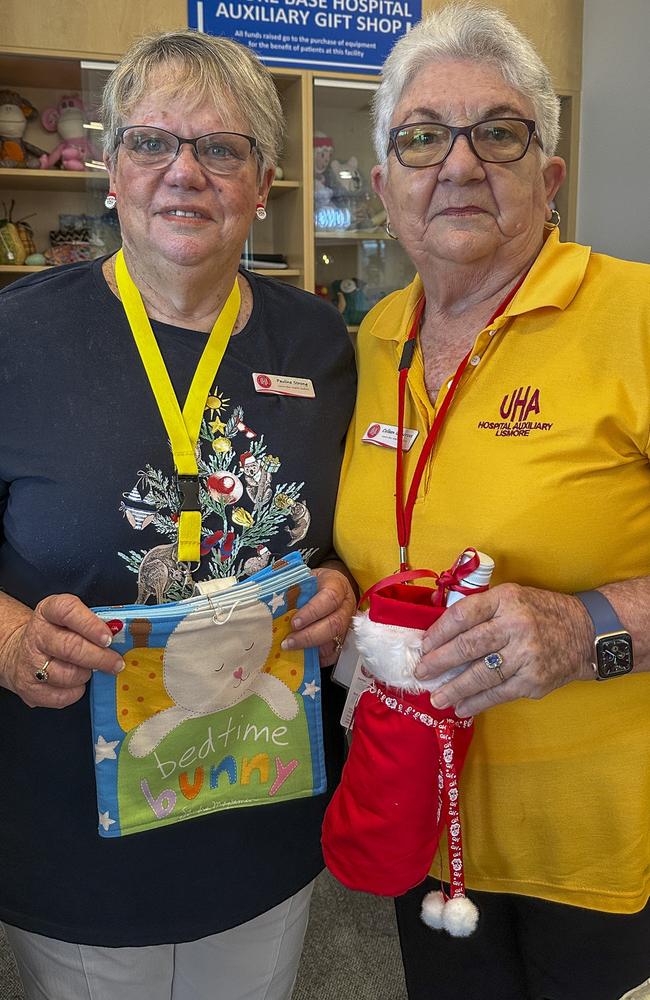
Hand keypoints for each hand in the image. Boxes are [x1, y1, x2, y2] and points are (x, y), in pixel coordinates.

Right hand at [0, 594, 123, 708]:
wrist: (19, 652)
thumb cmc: (56, 634)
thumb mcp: (70, 618)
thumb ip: (93, 622)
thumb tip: (120, 634)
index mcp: (48, 611)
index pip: (68, 611)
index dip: (90, 625)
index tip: (108, 637)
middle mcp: (36, 635)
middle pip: (70, 647)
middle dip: (100, 657)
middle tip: (117, 663)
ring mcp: (30, 664)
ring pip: (68, 675)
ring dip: (86, 675)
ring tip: (90, 670)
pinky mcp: (29, 689)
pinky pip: (61, 696)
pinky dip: (75, 691)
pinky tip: (76, 683)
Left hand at [281, 567, 356, 665]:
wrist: (331, 586)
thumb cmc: (314, 583)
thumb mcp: (305, 577)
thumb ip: (293, 587)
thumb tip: (270, 599)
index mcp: (337, 586)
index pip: (329, 599)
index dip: (312, 612)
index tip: (294, 622)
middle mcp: (345, 607)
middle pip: (334, 624)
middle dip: (309, 636)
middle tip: (288, 641)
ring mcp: (346, 625)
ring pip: (335, 641)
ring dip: (312, 649)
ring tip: (291, 650)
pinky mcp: (343, 639)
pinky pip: (334, 654)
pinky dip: (318, 658)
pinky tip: (301, 657)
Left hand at [414, 583, 593, 716]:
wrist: (584, 632)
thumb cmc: (538, 613)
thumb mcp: (511, 598)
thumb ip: (481, 611)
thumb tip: (441, 636)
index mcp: (505, 600)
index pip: (464, 615)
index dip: (439, 632)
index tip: (424, 646)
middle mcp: (515, 625)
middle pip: (469, 646)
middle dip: (440, 662)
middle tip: (421, 673)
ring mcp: (526, 655)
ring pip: (482, 674)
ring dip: (455, 688)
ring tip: (436, 698)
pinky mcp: (533, 680)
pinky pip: (498, 693)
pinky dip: (477, 702)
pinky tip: (461, 707)